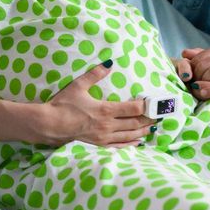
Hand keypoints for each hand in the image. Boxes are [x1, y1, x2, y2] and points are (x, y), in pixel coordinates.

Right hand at [37, 61, 154, 147]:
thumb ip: (94, 74)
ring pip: (130, 136)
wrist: (50, 125)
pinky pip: (120, 146)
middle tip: (158, 115)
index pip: (133, 109)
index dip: (145, 106)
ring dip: (143, 132)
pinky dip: (131, 144)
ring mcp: (104, 137)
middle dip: (148, 119)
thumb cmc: (63, 104)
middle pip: (135, 123)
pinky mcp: (99, 145)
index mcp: (105, 110)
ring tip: (152, 128)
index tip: (153, 103)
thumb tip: (108, 62)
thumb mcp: (78, 86)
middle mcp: (108, 125)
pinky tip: (138, 142)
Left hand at [181, 47, 209, 100]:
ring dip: (202, 82)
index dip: (191, 68)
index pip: (199, 56)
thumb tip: (185, 53)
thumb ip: (198, 59)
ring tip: (198, 90)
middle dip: (196, 76)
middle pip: (205, 64)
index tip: (189, 77)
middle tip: (193, 85)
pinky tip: (203, 93)